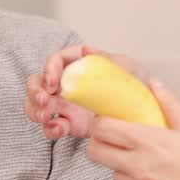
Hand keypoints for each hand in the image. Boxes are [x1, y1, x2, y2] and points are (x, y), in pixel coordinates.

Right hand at [25, 45, 151, 139]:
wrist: (143, 114)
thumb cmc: (135, 87)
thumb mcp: (124, 67)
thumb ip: (105, 58)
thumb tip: (87, 49)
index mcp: (78, 65)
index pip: (55, 60)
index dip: (49, 69)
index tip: (54, 81)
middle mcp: (67, 83)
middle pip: (38, 82)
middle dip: (35, 91)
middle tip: (44, 101)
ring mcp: (65, 104)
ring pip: (36, 105)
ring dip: (35, 110)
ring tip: (46, 117)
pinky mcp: (68, 124)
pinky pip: (50, 126)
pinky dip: (50, 129)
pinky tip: (60, 130)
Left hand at [87, 80, 179, 179]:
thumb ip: (170, 107)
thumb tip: (155, 85)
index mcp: (149, 143)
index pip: (103, 129)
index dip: (101, 124)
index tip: (108, 123)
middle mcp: (138, 167)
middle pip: (96, 153)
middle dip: (101, 145)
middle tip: (115, 144)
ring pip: (114, 176)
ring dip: (123, 170)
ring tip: (148, 167)